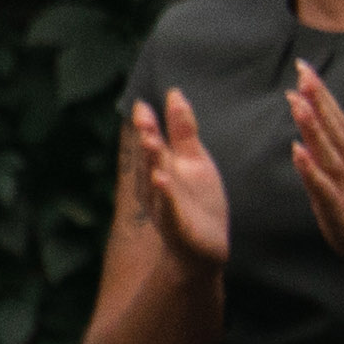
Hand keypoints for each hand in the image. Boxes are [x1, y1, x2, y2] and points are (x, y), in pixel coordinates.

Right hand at [120, 88, 229, 272]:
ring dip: (151, 161)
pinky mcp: (178, 225)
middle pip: (149, 158)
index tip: (142, 104)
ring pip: (155, 180)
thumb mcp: (194, 161)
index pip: (150, 141)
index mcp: (158, 167)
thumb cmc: (196, 202)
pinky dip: (165, 194)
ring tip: (151, 141)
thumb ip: (183, 130)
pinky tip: (162, 179)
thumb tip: (174, 93)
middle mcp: (155, 185)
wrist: (202, 250)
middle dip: (146, 137)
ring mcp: (164, 206)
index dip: (145, 124)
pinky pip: (170, 208)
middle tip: (143, 116)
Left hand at [285, 61, 343, 269]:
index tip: (305, 68)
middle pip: (332, 125)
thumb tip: (307, 130)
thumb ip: (329, 150)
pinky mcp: (338, 205)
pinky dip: (309, 168)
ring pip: (326, 149)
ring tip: (298, 102)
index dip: (320, 93)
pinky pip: (321, 185)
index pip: (335, 116)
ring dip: (312, 125)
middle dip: (317, 98)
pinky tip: (297, 151)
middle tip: (303, 72)